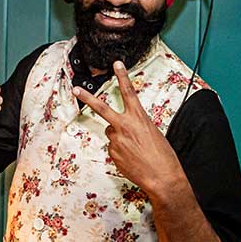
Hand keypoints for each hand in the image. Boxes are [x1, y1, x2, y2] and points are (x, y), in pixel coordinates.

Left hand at [73, 61, 182, 194]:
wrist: (162, 177)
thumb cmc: (163, 156)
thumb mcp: (153, 133)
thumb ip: (137, 125)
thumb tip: (126, 129)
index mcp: (139, 117)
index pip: (129, 91)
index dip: (122, 76)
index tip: (117, 64)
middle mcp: (125, 126)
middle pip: (102, 107)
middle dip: (88, 97)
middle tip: (76, 89)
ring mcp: (116, 140)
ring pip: (111, 133)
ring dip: (119, 138)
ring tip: (134, 149)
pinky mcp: (112, 153)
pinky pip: (114, 149)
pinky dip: (121, 152)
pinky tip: (132, 158)